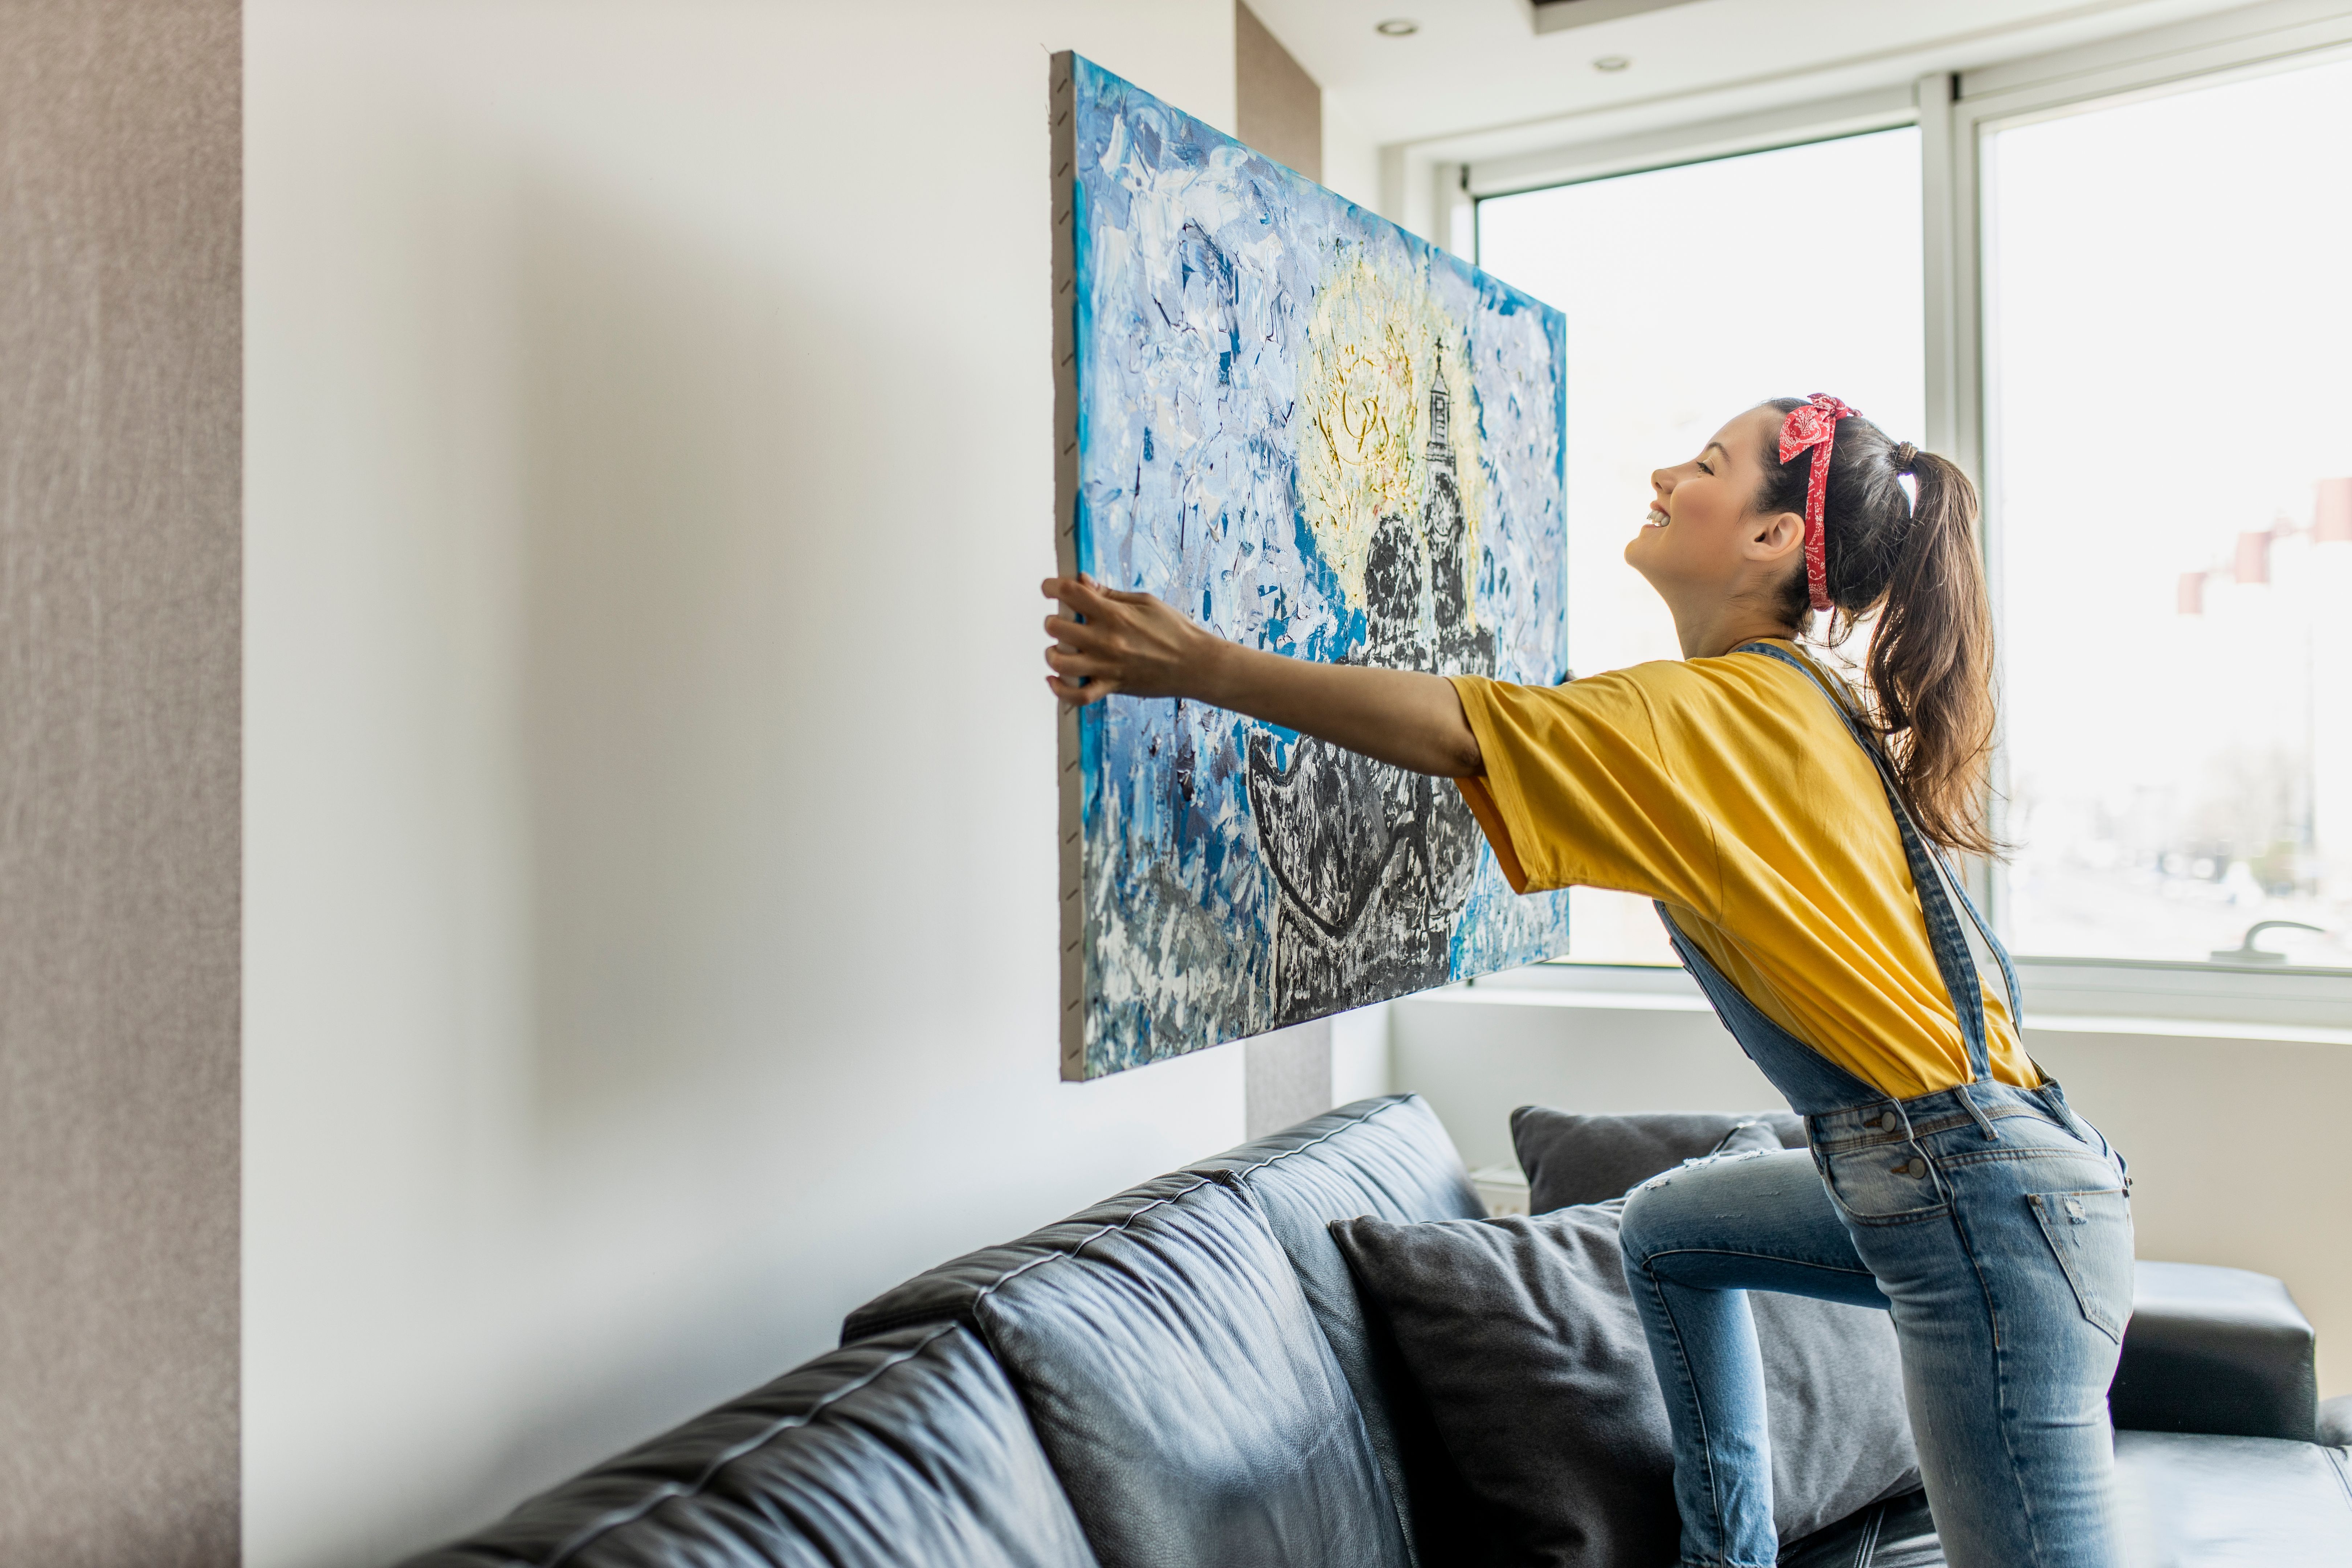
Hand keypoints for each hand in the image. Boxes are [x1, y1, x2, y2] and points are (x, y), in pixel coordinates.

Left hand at [1041, 574, 1218, 706]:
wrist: (1197, 664)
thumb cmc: (1175, 630)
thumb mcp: (1145, 601)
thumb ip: (1110, 594)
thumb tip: (1083, 582)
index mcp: (1115, 614)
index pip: (1070, 593)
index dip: (1052, 587)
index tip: (1049, 587)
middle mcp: (1107, 640)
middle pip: (1057, 627)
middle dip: (1053, 619)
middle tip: (1062, 619)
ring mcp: (1107, 666)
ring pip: (1061, 662)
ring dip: (1053, 653)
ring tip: (1059, 647)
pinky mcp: (1112, 687)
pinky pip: (1078, 696)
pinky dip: (1060, 690)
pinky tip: (1054, 679)